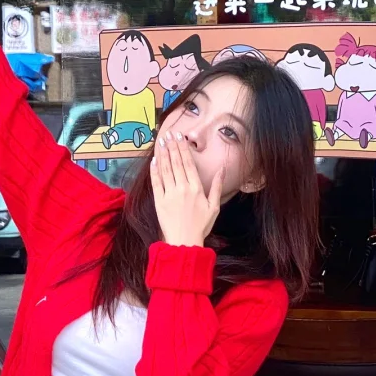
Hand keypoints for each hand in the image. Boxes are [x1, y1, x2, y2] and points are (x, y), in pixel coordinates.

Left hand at [150, 132, 224, 247]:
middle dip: (172, 147)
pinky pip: (156, 183)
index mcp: (196, 188)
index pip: (188, 163)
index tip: (180, 137)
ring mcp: (169, 194)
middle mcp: (182, 188)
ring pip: (165, 170)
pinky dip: (154, 171)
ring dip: (162, 155)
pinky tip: (154, 161)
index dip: (183, 148)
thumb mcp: (214, 206)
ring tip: (160, 142)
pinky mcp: (159, 201)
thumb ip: (216, 186)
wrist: (185, 242)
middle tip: (168, 134)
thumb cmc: (201, 226)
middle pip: (176, 163)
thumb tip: (222, 169)